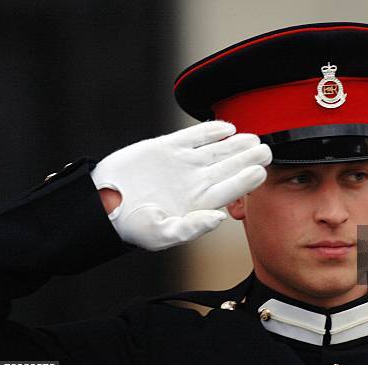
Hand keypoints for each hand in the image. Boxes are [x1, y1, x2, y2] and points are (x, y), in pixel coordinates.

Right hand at [90, 121, 270, 250]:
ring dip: (234, 143)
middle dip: (247, 158)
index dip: (246, 180)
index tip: (261, 171)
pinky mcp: (166, 147)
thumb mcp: (161, 234)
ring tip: (252, 138)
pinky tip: (226, 128)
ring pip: (215, 150)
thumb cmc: (132, 225)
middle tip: (265, 150)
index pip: (230, 189)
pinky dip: (209, 130)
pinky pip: (192, 136)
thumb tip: (220, 218)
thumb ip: (191, 228)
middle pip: (228, 166)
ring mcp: (183, 163)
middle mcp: (195, 181)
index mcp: (199, 202)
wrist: (102, 204)